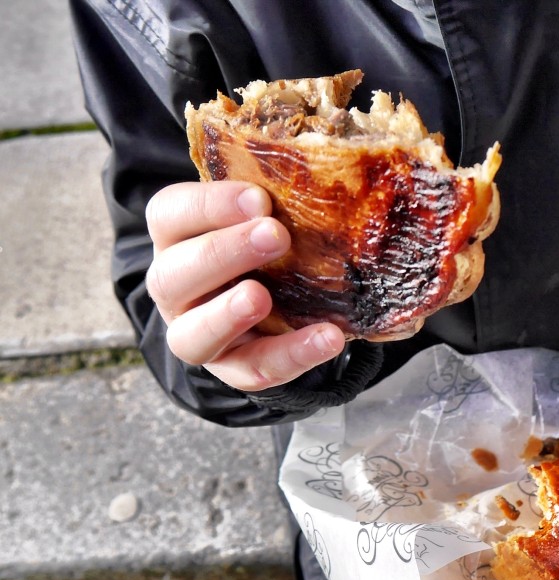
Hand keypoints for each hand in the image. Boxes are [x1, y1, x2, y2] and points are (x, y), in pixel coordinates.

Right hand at [145, 181, 345, 391]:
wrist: (279, 306)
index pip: (170, 215)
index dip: (209, 206)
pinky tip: (329, 338)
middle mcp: (175, 288)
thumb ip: (273, 201)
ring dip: (227, 315)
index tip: (259, 197)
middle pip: (174, 274)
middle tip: (274, 235)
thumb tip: (324, 170)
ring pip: (192, 334)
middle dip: (223, 253)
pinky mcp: (233, 369)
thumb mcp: (261, 216)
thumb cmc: (265, 245)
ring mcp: (197, 333)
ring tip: (261, 298)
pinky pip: (254, 370)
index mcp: (176, 238)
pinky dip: (291, 356)